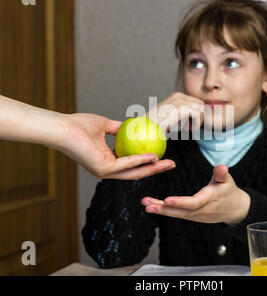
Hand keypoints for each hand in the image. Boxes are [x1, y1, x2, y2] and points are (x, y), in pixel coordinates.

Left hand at [58, 113, 175, 178]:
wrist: (64, 128)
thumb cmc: (79, 125)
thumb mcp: (105, 125)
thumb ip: (118, 128)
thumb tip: (134, 125)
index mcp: (107, 160)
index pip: (132, 163)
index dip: (148, 161)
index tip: (163, 154)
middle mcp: (107, 169)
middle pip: (137, 171)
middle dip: (155, 169)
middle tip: (171, 163)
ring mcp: (105, 172)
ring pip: (134, 172)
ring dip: (153, 169)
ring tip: (168, 164)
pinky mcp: (103, 170)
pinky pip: (126, 164)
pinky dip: (141, 161)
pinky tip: (154, 157)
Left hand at [142, 165, 249, 224]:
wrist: (234, 210)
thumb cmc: (229, 192)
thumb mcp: (228, 181)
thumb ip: (222, 175)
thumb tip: (222, 167)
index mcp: (209, 200)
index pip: (193, 203)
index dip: (180, 202)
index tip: (167, 200)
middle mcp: (200, 210)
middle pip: (180, 211)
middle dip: (163, 209)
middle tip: (148, 206)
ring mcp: (195, 215)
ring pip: (176, 214)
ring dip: (160, 210)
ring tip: (146, 205)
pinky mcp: (192, 216)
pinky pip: (177, 214)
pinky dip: (164, 210)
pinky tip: (152, 206)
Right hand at [147, 92, 204, 132]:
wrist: (147, 127)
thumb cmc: (157, 125)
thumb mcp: (171, 116)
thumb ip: (182, 113)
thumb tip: (197, 115)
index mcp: (176, 96)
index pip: (196, 102)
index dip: (196, 114)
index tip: (189, 125)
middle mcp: (179, 95)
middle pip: (201, 104)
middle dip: (200, 116)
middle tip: (191, 127)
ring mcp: (180, 101)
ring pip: (201, 108)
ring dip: (199, 120)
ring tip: (190, 129)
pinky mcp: (181, 108)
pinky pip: (198, 114)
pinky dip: (197, 123)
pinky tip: (190, 130)